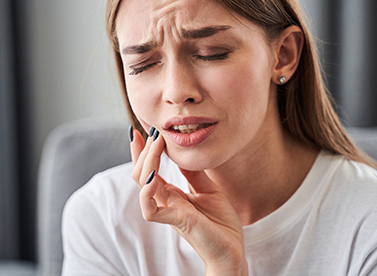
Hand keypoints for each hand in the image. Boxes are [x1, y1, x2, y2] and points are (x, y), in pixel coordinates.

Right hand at [130, 128, 247, 275]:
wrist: (233, 249)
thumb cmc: (220, 222)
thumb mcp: (208, 189)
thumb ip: (193, 173)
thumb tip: (183, 151)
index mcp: (172, 194)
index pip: (150, 169)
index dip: (143, 151)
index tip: (141, 129)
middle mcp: (166, 200)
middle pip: (141, 173)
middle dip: (143, 150)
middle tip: (152, 131)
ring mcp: (169, 210)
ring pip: (143, 185)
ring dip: (146, 162)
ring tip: (155, 143)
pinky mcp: (176, 221)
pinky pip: (150, 208)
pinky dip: (147, 192)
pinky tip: (153, 176)